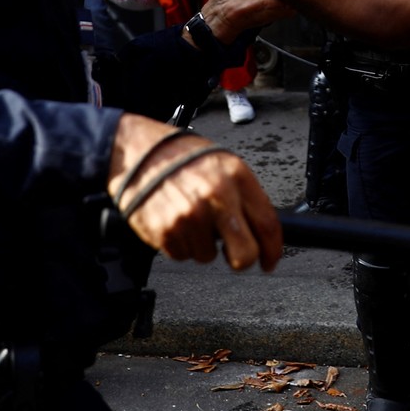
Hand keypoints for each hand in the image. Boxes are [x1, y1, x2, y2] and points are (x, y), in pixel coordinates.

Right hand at [108, 115, 282, 271]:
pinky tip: (173, 220)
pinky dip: (179, 244)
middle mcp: (217, 197)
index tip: (269, 260)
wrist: (137, 150)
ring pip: (208, 256)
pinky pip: (182, 255)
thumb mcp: (222, 163)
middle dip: (241, 260)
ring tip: (189, 217)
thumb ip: (243, 194)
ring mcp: (191, 216)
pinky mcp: (167, 231)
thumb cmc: (180, 155)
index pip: (267, 224)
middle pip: (245, 253)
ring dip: (200, 245)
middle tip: (232, 254)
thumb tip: (258, 227)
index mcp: (237, 177)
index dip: (272, 250)